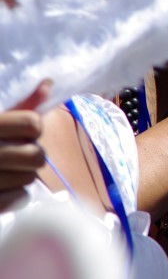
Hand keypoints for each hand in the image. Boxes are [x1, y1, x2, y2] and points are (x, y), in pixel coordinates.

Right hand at [0, 81, 50, 211]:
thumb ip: (21, 104)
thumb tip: (49, 83)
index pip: (33, 123)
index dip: (33, 127)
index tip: (21, 131)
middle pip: (36, 155)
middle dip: (30, 154)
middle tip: (14, 154)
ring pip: (30, 178)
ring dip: (21, 175)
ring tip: (2, 171)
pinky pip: (20, 198)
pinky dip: (15, 196)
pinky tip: (2, 188)